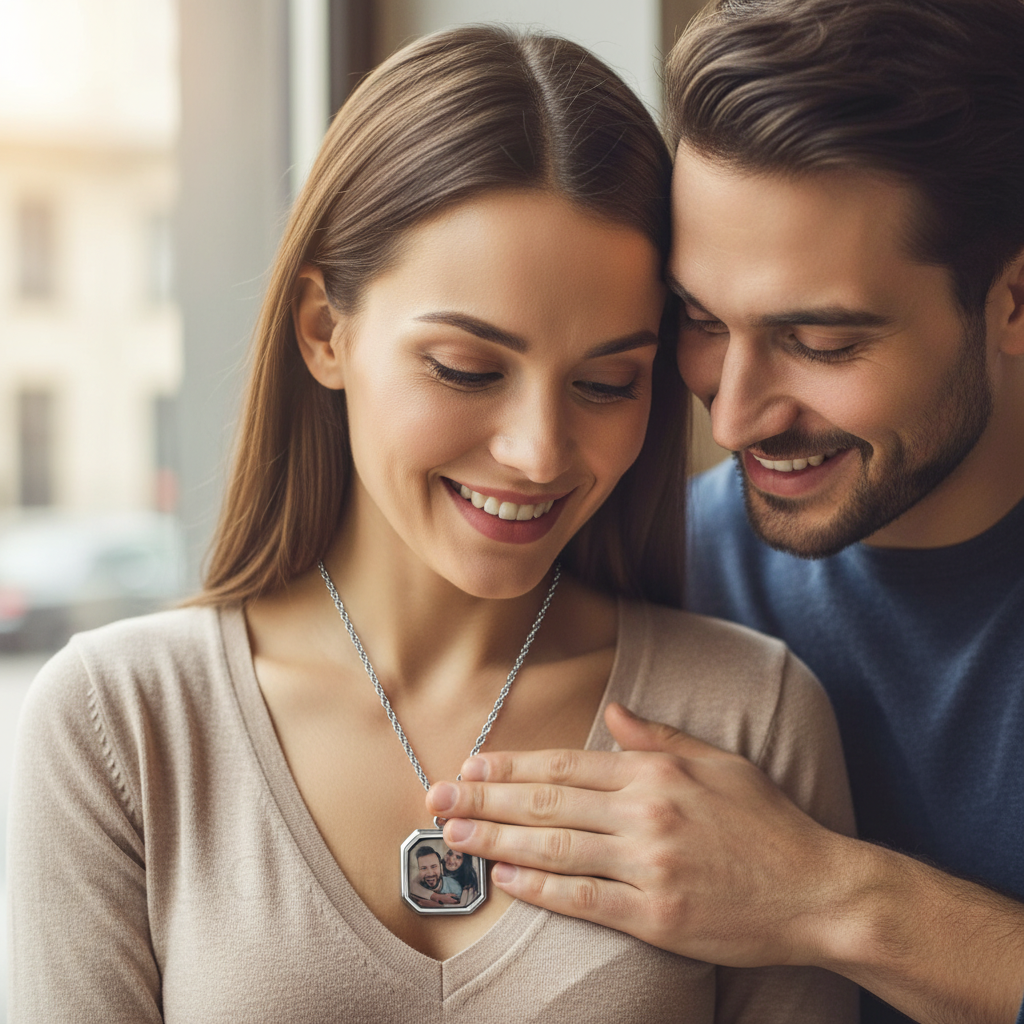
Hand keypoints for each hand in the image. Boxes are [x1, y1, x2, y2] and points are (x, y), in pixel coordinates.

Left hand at [425, 702, 846, 968]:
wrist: (818, 890)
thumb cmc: (769, 823)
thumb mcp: (720, 763)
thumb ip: (660, 738)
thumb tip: (613, 714)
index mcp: (656, 772)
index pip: (565, 764)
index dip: (512, 765)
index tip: (471, 766)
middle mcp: (646, 813)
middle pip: (547, 802)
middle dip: (485, 800)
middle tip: (437, 799)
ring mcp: (650, 865)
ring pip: (555, 847)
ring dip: (497, 840)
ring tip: (455, 836)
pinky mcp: (657, 916)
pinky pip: (584, 898)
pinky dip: (540, 888)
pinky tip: (505, 879)